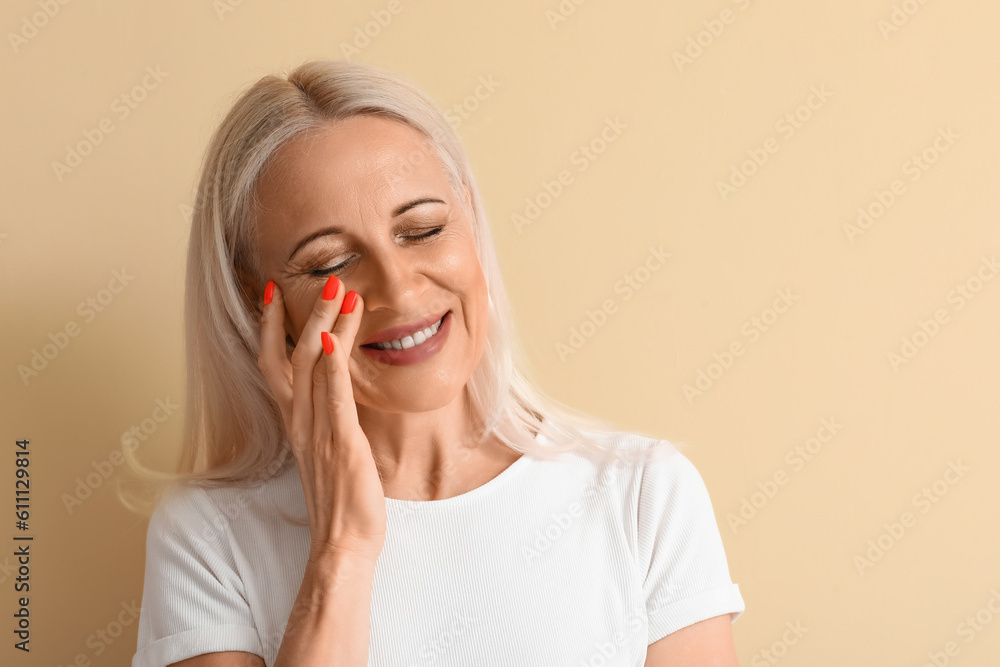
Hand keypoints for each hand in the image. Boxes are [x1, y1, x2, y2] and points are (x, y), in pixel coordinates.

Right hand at [258, 277, 385, 563]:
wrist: (342, 544)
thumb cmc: (340, 500)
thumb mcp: (328, 450)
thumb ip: (327, 417)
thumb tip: (334, 387)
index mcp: (296, 424)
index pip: (274, 366)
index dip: (271, 328)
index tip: (274, 294)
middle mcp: (300, 424)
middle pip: (288, 358)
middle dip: (301, 316)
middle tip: (323, 282)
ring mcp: (318, 433)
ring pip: (311, 369)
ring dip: (323, 328)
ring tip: (342, 293)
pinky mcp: (341, 445)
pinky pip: (331, 402)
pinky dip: (329, 371)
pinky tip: (330, 342)